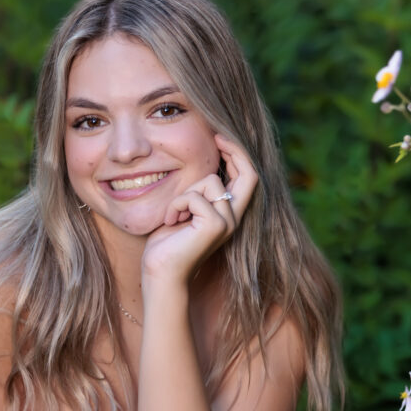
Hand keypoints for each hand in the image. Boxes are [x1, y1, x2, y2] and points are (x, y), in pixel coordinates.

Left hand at [141, 134, 257, 284]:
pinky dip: (176, 205)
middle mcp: (234, 218)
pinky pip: (194, 196)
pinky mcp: (215, 225)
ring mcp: (227, 222)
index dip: (238, 155)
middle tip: (216, 137)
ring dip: (185, 192)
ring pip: (210, 181)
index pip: (247, 178)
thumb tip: (202, 168)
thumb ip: (198, 193)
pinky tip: (171, 221)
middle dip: (234, 150)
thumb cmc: (167, 244)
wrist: (161, 273)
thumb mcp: (186, 211)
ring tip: (174, 213)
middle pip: (249, 174)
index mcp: (229, 214)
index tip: (220, 138)